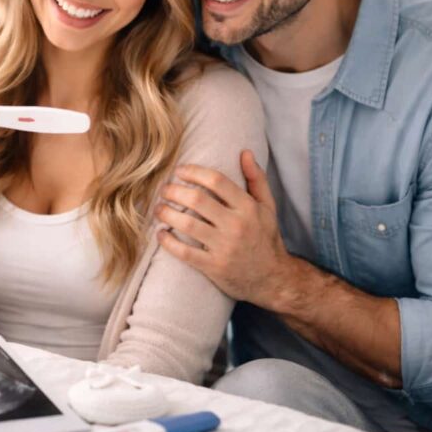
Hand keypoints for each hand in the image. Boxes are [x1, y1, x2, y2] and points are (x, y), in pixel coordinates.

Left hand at [155, 150, 291, 305]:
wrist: (273, 279)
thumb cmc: (266, 238)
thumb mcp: (268, 207)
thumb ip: (256, 179)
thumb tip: (245, 152)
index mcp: (248, 207)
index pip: (216, 181)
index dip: (194, 172)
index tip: (179, 170)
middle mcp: (236, 225)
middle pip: (197, 199)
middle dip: (174, 190)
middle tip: (164, 189)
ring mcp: (224, 247)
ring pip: (187, 224)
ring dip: (167, 213)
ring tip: (158, 208)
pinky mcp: (214, 266)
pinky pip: (185, 252)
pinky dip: (168, 242)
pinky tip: (160, 234)